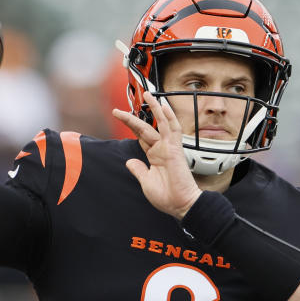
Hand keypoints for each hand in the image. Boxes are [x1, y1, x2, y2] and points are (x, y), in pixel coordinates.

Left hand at [113, 91, 201, 219]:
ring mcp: (169, 148)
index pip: (142, 137)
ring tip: (147, 95)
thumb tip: (130, 162)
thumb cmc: (167, 196)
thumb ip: (138, 170)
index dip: (131, 127)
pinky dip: (169, 117)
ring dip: (155, 109)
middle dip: (132, 118)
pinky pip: (173, 129)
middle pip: (146, 128)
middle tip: (118, 110)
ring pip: (162, 123)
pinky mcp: (175, 150)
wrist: (181, 205)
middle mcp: (162, 150)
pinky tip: (163, 106)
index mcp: (155, 156)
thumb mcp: (146, 182)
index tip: (120, 116)